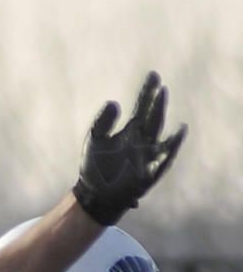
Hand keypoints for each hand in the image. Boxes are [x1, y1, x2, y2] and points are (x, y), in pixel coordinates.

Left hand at [72, 70, 186, 225]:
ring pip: (160, 135)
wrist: (94, 196)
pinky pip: (163, 160)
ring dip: (163, 121)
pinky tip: (177, 134)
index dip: (148, 92)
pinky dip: (171, 148)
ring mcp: (148, 156)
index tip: (153, 76)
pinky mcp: (149, 173)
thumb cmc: (94, 168)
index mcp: (131, 130)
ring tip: (166, 109)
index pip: (143, 107)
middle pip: (153, 118)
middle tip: (160, 88)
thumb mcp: (94, 141)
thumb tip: (114, 103)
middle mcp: (143, 140)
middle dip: (157, 104)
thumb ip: (102, 122)